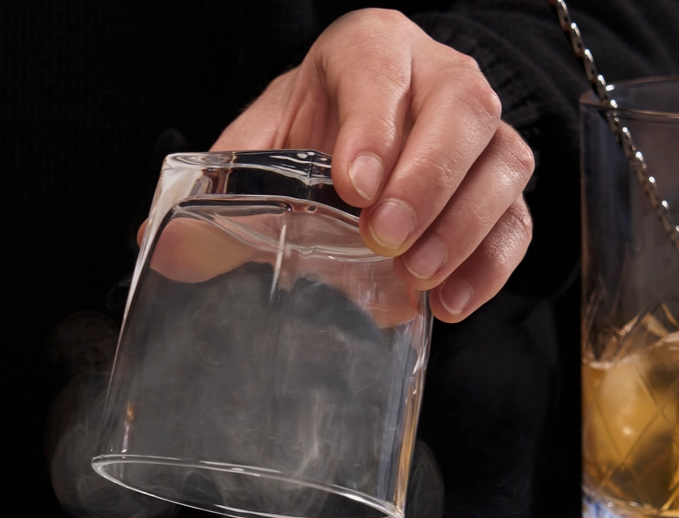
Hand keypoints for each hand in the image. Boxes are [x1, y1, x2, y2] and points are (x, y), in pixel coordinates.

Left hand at [211, 8, 533, 322]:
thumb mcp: (259, 149)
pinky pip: (517, 220)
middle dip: (427, 177)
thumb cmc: (311, 138)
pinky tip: (450, 303)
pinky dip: (492, 264)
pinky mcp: (498, 188)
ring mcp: (479, 134)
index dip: (372, 123)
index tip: (352, 187)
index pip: (380, 67)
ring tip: (418, 277)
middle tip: (386, 237)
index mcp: (369, 52)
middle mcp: (436, 79)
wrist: (357, 146)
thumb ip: (219, 192)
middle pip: (462, 108)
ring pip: (503, 163)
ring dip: (465, 225)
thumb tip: (161, 246)